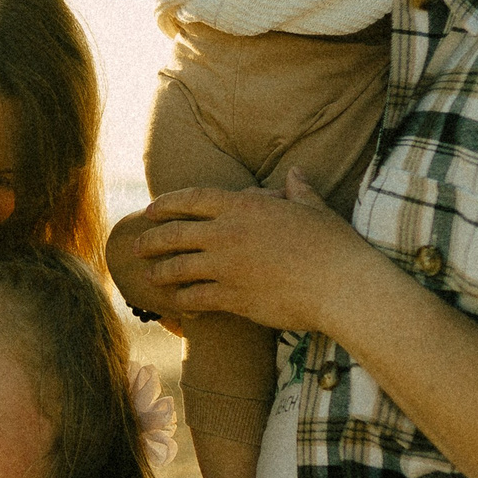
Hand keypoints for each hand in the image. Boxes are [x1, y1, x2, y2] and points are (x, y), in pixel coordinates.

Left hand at [129, 170, 389, 334]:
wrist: (340, 285)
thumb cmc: (333, 245)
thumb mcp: (315, 208)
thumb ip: (298, 190)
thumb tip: (295, 173)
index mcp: (244, 206)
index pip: (193, 199)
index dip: (167, 203)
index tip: (150, 209)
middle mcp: (227, 234)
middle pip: (175, 233)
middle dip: (151, 239)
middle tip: (137, 245)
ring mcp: (226, 267)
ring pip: (178, 268)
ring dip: (160, 272)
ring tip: (149, 276)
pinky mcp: (232, 297)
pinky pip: (195, 298)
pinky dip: (182, 300)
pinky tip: (176, 303)